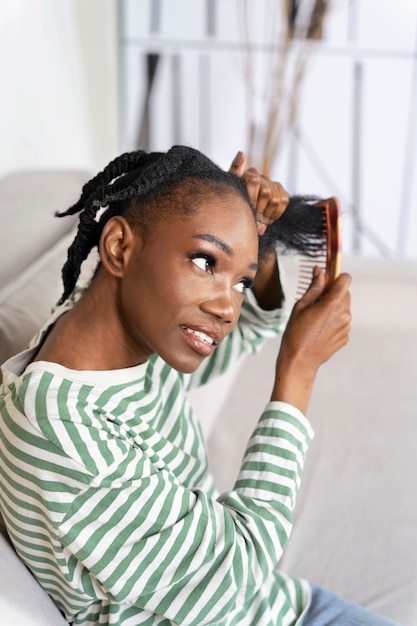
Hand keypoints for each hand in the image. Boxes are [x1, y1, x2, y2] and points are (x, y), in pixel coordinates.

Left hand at [229, 151, 288, 235]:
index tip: (248, 212)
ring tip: (259, 222)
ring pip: (276, 199)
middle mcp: (261, 177)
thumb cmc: (233, 201)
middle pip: (266, 193)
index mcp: (248, 174)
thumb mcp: (230, 189)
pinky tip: (267, 219)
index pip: (254, 181)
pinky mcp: (280, 192)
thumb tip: (242, 153)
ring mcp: (271, 184)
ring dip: (267, 214)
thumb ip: (235, 172)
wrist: (239, 214)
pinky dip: (276, 213)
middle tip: (254, 222)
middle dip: (259, 211)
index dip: (252, 200)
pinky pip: (284, 201)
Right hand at [272, 268, 351, 412]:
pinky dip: (333, 321)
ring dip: (333, 308)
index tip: (326, 281)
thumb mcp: (301, 306)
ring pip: (343, 308)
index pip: (346, 279)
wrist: (300, 361)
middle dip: (333, 293)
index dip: (336, 277)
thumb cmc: (296, 333)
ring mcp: (346, 326)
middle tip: (316, 302)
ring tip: (315, 319)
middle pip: (345, 293)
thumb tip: (320, 271)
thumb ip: (314, 287)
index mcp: (333, 303)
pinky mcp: (345, 337)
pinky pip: (342, 322)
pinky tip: (319, 329)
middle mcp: (344, 314)